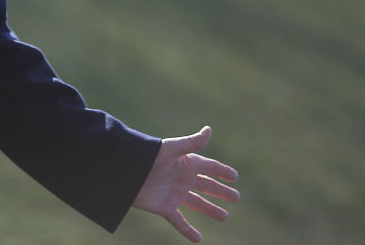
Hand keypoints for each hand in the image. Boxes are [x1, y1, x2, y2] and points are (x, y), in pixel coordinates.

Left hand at [133, 126, 239, 241]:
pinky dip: (188, 230)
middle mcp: (182, 179)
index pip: (209, 167)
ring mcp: (174, 194)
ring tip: (224, 216)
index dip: (221, 171)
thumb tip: (209, 130)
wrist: (127, 171)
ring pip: (197, 204)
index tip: (234, 177)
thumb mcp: (173, 149)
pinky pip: (179, 221)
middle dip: (220, 192)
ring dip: (210, 210)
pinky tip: (198, 239)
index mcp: (186, 163)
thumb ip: (192, 142)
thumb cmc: (150, 156)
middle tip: (236, 198)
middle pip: (206, 186)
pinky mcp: (164, 207)